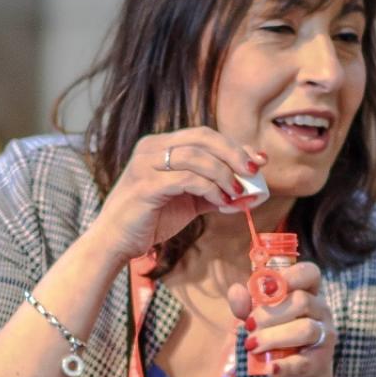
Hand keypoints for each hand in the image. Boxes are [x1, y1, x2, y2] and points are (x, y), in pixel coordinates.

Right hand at [87, 128, 265, 262]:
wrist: (116, 242)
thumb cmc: (151, 220)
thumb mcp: (188, 201)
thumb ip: (215, 192)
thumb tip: (250, 191)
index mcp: (160, 145)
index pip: (204, 135)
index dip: (234, 145)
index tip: (259, 161)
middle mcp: (151, 148)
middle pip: (202, 137)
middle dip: (233, 153)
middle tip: (253, 172)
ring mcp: (146, 164)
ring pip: (196, 156)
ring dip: (223, 173)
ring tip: (237, 192)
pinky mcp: (145, 185)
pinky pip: (186, 179)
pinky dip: (210, 189)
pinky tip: (221, 201)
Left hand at [225, 260, 335, 376]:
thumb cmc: (279, 344)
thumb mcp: (259, 322)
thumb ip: (247, 305)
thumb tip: (236, 290)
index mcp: (309, 294)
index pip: (309, 273)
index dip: (289, 275)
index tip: (266, 289)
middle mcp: (322, 312)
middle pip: (302, 301)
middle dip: (269, 314)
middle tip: (249, 327)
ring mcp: (325, 338)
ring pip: (305, 329)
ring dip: (273, 337)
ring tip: (252, 346)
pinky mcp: (319, 364)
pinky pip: (303, 362)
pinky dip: (283, 366)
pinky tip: (268, 369)